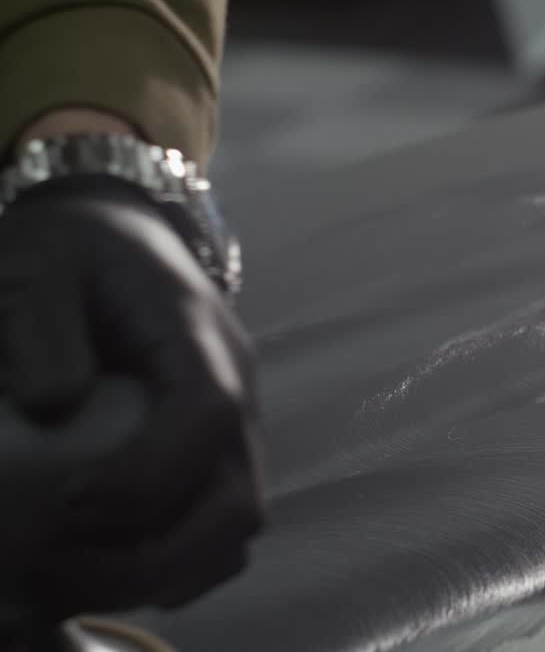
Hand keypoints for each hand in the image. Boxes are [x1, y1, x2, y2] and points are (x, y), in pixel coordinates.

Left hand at [0, 174, 263, 615]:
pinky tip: (111, 569)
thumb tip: (55, 407)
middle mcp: (236, 389)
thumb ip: (41, 325)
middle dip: (157, 553)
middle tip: (65, 562)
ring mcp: (235, 426)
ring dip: (166, 569)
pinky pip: (220, 529)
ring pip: (236, 528)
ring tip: (79, 576)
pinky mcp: (217, 451)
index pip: (208, 418)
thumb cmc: (77, 246)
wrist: (121, 233)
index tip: (68, 504)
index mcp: (199, 339)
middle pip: (239, 498)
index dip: (146, 477)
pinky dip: (175, 565)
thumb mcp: (39, 260)